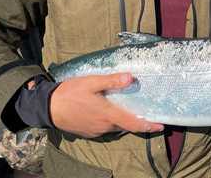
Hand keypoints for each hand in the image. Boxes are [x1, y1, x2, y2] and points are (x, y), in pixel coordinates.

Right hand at [49, 72, 163, 137]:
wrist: (48, 108)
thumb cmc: (70, 93)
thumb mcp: (91, 82)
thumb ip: (111, 81)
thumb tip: (131, 78)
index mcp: (108, 115)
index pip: (133, 123)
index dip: (148, 125)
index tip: (161, 126)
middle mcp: (104, 126)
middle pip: (125, 125)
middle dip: (135, 120)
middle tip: (144, 110)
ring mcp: (96, 131)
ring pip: (114, 126)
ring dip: (121, 119)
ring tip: (125, 108)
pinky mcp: (88, 132)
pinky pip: (104, 128)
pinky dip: (110, 121)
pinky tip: (106, 110)